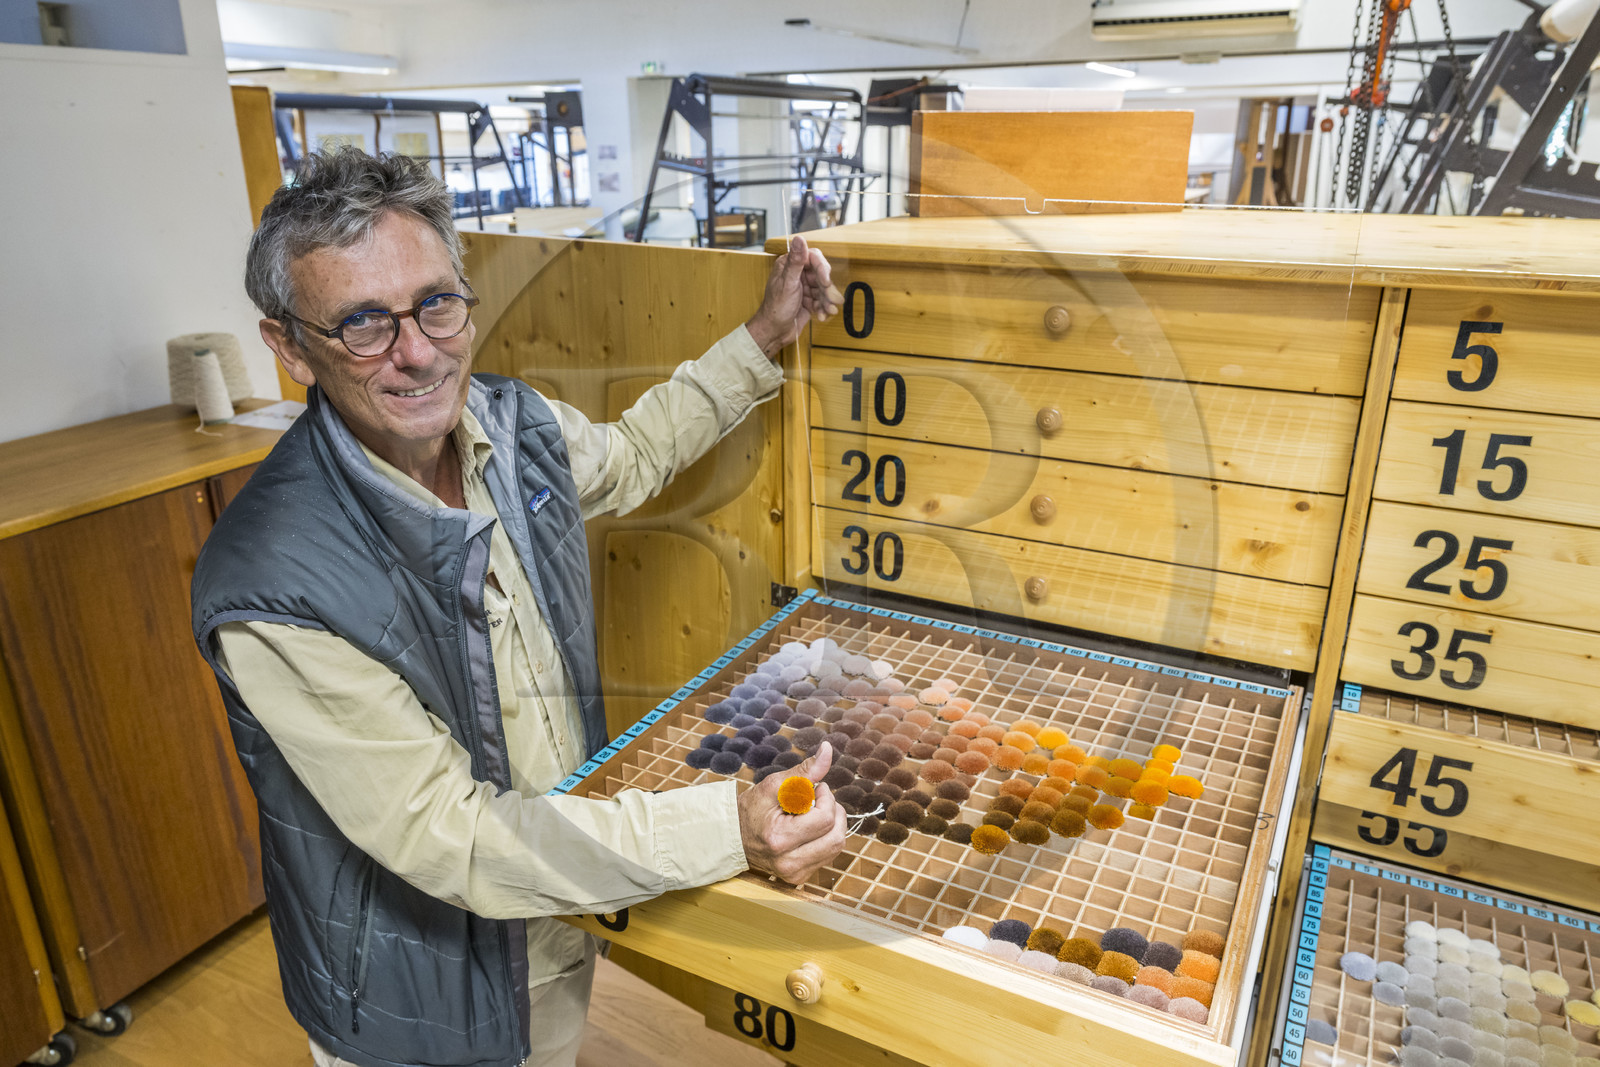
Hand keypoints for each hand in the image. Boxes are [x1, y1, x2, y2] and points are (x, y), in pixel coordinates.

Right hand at [737, 741, 847, 884]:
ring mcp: (794, 873)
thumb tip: (828, 750)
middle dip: (835, 812)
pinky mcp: (798, 877)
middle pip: (837, 838)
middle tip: (820, 800)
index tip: (817, 788)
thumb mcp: (774, 785)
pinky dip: (825, 838)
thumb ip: (804, 770)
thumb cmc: (751, 809)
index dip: (827, 798)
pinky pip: (828, 856)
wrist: (732, 837)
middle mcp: (788, 862)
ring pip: (836, 847)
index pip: (825, 819)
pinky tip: (809, 829)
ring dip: (833, 825)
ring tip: (814, 813)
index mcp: (780, 839)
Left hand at [744, 234, 844, 359]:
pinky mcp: (808, 301)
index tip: (826, 281)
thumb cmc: (775, 308)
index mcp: (789, 265)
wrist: (774, 332)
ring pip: (824, 289)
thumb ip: (795, 261)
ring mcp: (803, 288)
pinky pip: (822, 301)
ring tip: (829, 311)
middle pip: (821, 275)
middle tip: (832, 299)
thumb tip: (799, 238)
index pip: (813, 258)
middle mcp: (797, 274)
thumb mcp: (787, 283)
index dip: (822, 269)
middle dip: (827, 289)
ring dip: (828, 301)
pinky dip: (824, 308)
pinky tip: (821, 316)